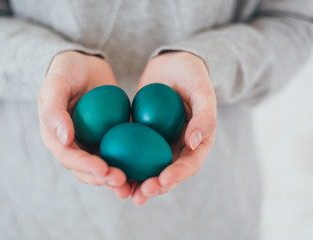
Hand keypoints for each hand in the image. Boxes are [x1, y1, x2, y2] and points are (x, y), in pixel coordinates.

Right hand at [38, 51, 130, 197]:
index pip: (69, 157)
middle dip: (104, 178)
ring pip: (105, 167)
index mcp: (56, 137)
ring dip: (118, 178)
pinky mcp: (110, 138)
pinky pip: (121, 153)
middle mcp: (74, 145)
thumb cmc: (66, 70)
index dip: (85, 166)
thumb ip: (55, 111)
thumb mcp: (56, 84)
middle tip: (123, 181)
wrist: (85, 63)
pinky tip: (146, 168)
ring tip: (135, 184)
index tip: (104, 169)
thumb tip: (65, 140)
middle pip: (87, 169)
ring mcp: (93, 143)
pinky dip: (130, 163)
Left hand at [131, 51, 216, 204]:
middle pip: (166, 173)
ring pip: (147, 168)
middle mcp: (178, 147)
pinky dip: (122, 162)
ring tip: (122, 191)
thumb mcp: (202, 90)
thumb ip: (204, 117)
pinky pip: (131, 151)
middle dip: (154, 187)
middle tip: (139, 194)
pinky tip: (108, 168)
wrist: (172, 63)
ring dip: (136, 181)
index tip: (161, 180)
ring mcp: (158, 143)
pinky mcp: (141, 136)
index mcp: (198, 142)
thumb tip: (194, 143)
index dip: (176, 176)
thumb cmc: (192, 74)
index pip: (189, 164)